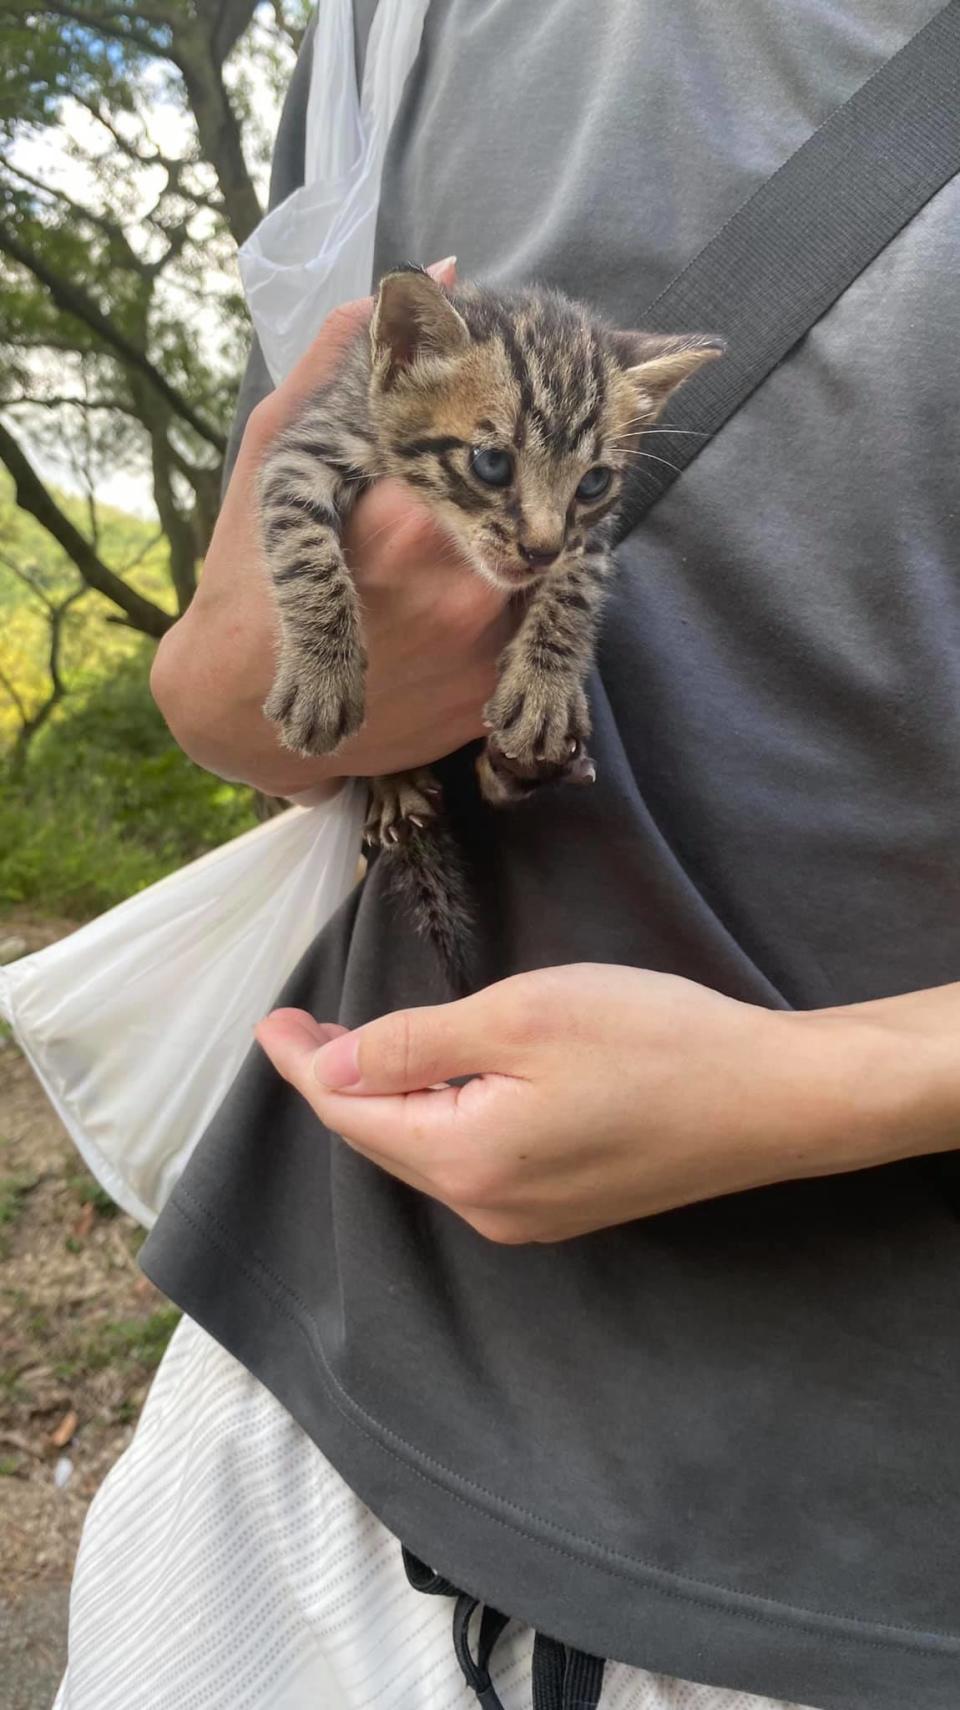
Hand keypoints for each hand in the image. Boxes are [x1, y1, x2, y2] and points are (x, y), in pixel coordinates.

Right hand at [150, 259, 511, 797]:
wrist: (236, 709)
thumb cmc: (247, 573)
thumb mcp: (282, 450)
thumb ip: (355, 357)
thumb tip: (441, 274)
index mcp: (413, 513)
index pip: (502, 443)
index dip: (486, 431)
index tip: (457, 437)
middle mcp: (464, 584)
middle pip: (525, 508)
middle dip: (494, 496)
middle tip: (433, 513)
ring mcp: (482, 650)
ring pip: (533, 571)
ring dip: (498, 555)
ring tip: (422, 573)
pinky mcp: (484, 697)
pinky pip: (521, 636)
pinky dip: (493, 617)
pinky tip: (429, 621)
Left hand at [254, 964, 933, 1242]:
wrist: (775, 1100)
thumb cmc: (654, 1042)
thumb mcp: (522, 1018)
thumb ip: (418, 1044)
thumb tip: (334, 1068)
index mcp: (467, 1161)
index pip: (353, 1115)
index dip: (305, 1065)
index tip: (271, 1022)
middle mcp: (489, 1208)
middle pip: (384, 1144)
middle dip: (338, 1084)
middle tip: (302, 1028)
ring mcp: (532, 1217)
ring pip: (428, 1155)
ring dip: (388, 1101)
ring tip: (357, 1047)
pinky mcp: (570, 1206)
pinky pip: (473, 1162)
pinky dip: (439, 1119)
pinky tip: (440, 1082)